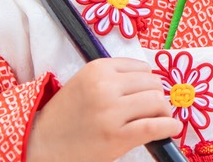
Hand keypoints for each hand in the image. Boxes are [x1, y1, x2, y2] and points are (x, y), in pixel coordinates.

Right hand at [26, 58, 181, 161]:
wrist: (41, 144)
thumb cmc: (66, 115)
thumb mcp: (86, 84)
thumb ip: (114, 78)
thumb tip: (153, 81)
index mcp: (98, 69)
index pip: (142, 68)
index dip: (148, 82)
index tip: (145, 93)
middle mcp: (105, 87)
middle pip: (153, 84)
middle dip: (156, 97)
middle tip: (151, 110)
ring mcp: (111, 112)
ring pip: (157, 102)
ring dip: (163, 112)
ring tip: (157, 119)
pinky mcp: (117, 136)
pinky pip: (155, 126)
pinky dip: (169, 126)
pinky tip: (171, 128)